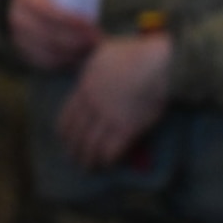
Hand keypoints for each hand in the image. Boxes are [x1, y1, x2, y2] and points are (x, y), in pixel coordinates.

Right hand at [8, 0, 99, 69]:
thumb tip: (92, 1)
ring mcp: (19, 38)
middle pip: (48, 34)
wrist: (29, 7)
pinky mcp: (25, 53)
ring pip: (48, 51)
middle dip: (75, 40)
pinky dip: (63, 62)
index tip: (92, 24)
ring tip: (90, 49)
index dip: (70, 20)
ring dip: (72, 52)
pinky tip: (78, 60)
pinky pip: (45, 62)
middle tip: (96, 40)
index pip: (47, 11)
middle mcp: (18, 19)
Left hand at [57, 32, 171, 169]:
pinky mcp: (128, 127)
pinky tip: (107, 164)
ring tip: (89, 168)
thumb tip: (89, 68)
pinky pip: (111, 149)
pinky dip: (107, 159)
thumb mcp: (101, 54)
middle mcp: (92, 105)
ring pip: (91, 145)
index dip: (65, 133)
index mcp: (84, 87)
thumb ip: (93, 66)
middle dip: (74, 150)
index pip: (67, 116)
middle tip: (75, 159)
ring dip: (88, 159)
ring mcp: (109, 117)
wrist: (157, 63)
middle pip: (77, 134)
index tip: (65, 141)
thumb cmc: (134, 53)